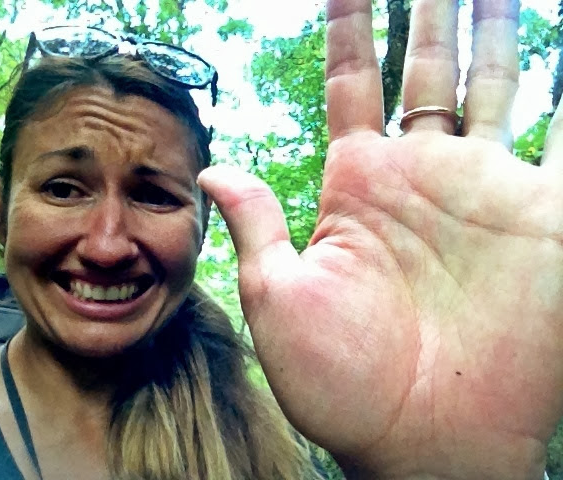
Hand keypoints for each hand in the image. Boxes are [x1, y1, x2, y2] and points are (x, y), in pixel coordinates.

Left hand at [199, 0, 562, 477]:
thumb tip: (211, 170)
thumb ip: (255, 223)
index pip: (353, 80)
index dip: (351, 25)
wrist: (419, 442)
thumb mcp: (277, 297)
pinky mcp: (543, 221)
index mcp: (358, 185)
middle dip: (431, 13)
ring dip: (492, 34)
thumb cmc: (341, 384)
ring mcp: (485, 192)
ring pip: (493, 86)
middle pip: (426, 69)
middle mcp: (422, 178)